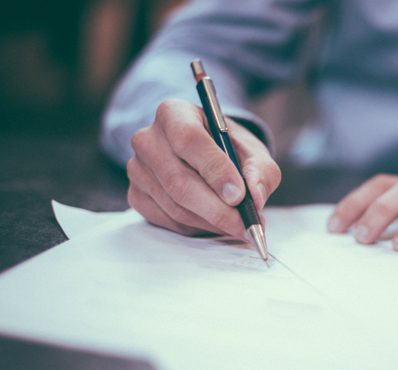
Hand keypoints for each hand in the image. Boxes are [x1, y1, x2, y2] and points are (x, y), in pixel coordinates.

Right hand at [126, 99, 280, 236]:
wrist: (206, 156)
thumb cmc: (229, 149)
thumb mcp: (253, 152)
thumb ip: (260, 171)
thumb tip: (255, 197)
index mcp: (174, 114)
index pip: (189, 140)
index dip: (215, 170)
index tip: (239, 195)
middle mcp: (148, 139)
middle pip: (179, 181)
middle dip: (217, 209)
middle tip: (245, 225)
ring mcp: (137, 169)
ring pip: (175, 206)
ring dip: (211, 222)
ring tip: (238, 226)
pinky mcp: (136, 195)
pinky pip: (168, 220)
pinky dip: (197, 228)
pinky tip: (216, 223)